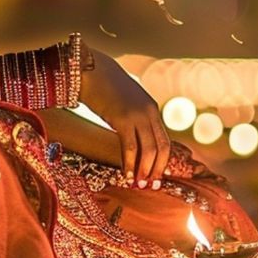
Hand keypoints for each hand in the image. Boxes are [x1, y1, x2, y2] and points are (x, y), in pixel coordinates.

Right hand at [79, 47, 170, 186]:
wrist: (91, 71)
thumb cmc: (105, 88)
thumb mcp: (126, 103)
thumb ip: (134, 118)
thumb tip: (133, 139)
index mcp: (152, 109)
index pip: (165, 140)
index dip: (163, 161)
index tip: (158, 176)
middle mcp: (149, 112)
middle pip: (161, 148)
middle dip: (156, 169)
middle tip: (150, 186)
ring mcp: (137, 115)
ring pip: (148, 150)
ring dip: (144, 170)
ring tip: (138, 185)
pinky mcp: (123, 119)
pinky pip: (130, 147)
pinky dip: (130, 164)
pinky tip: (126, 175)